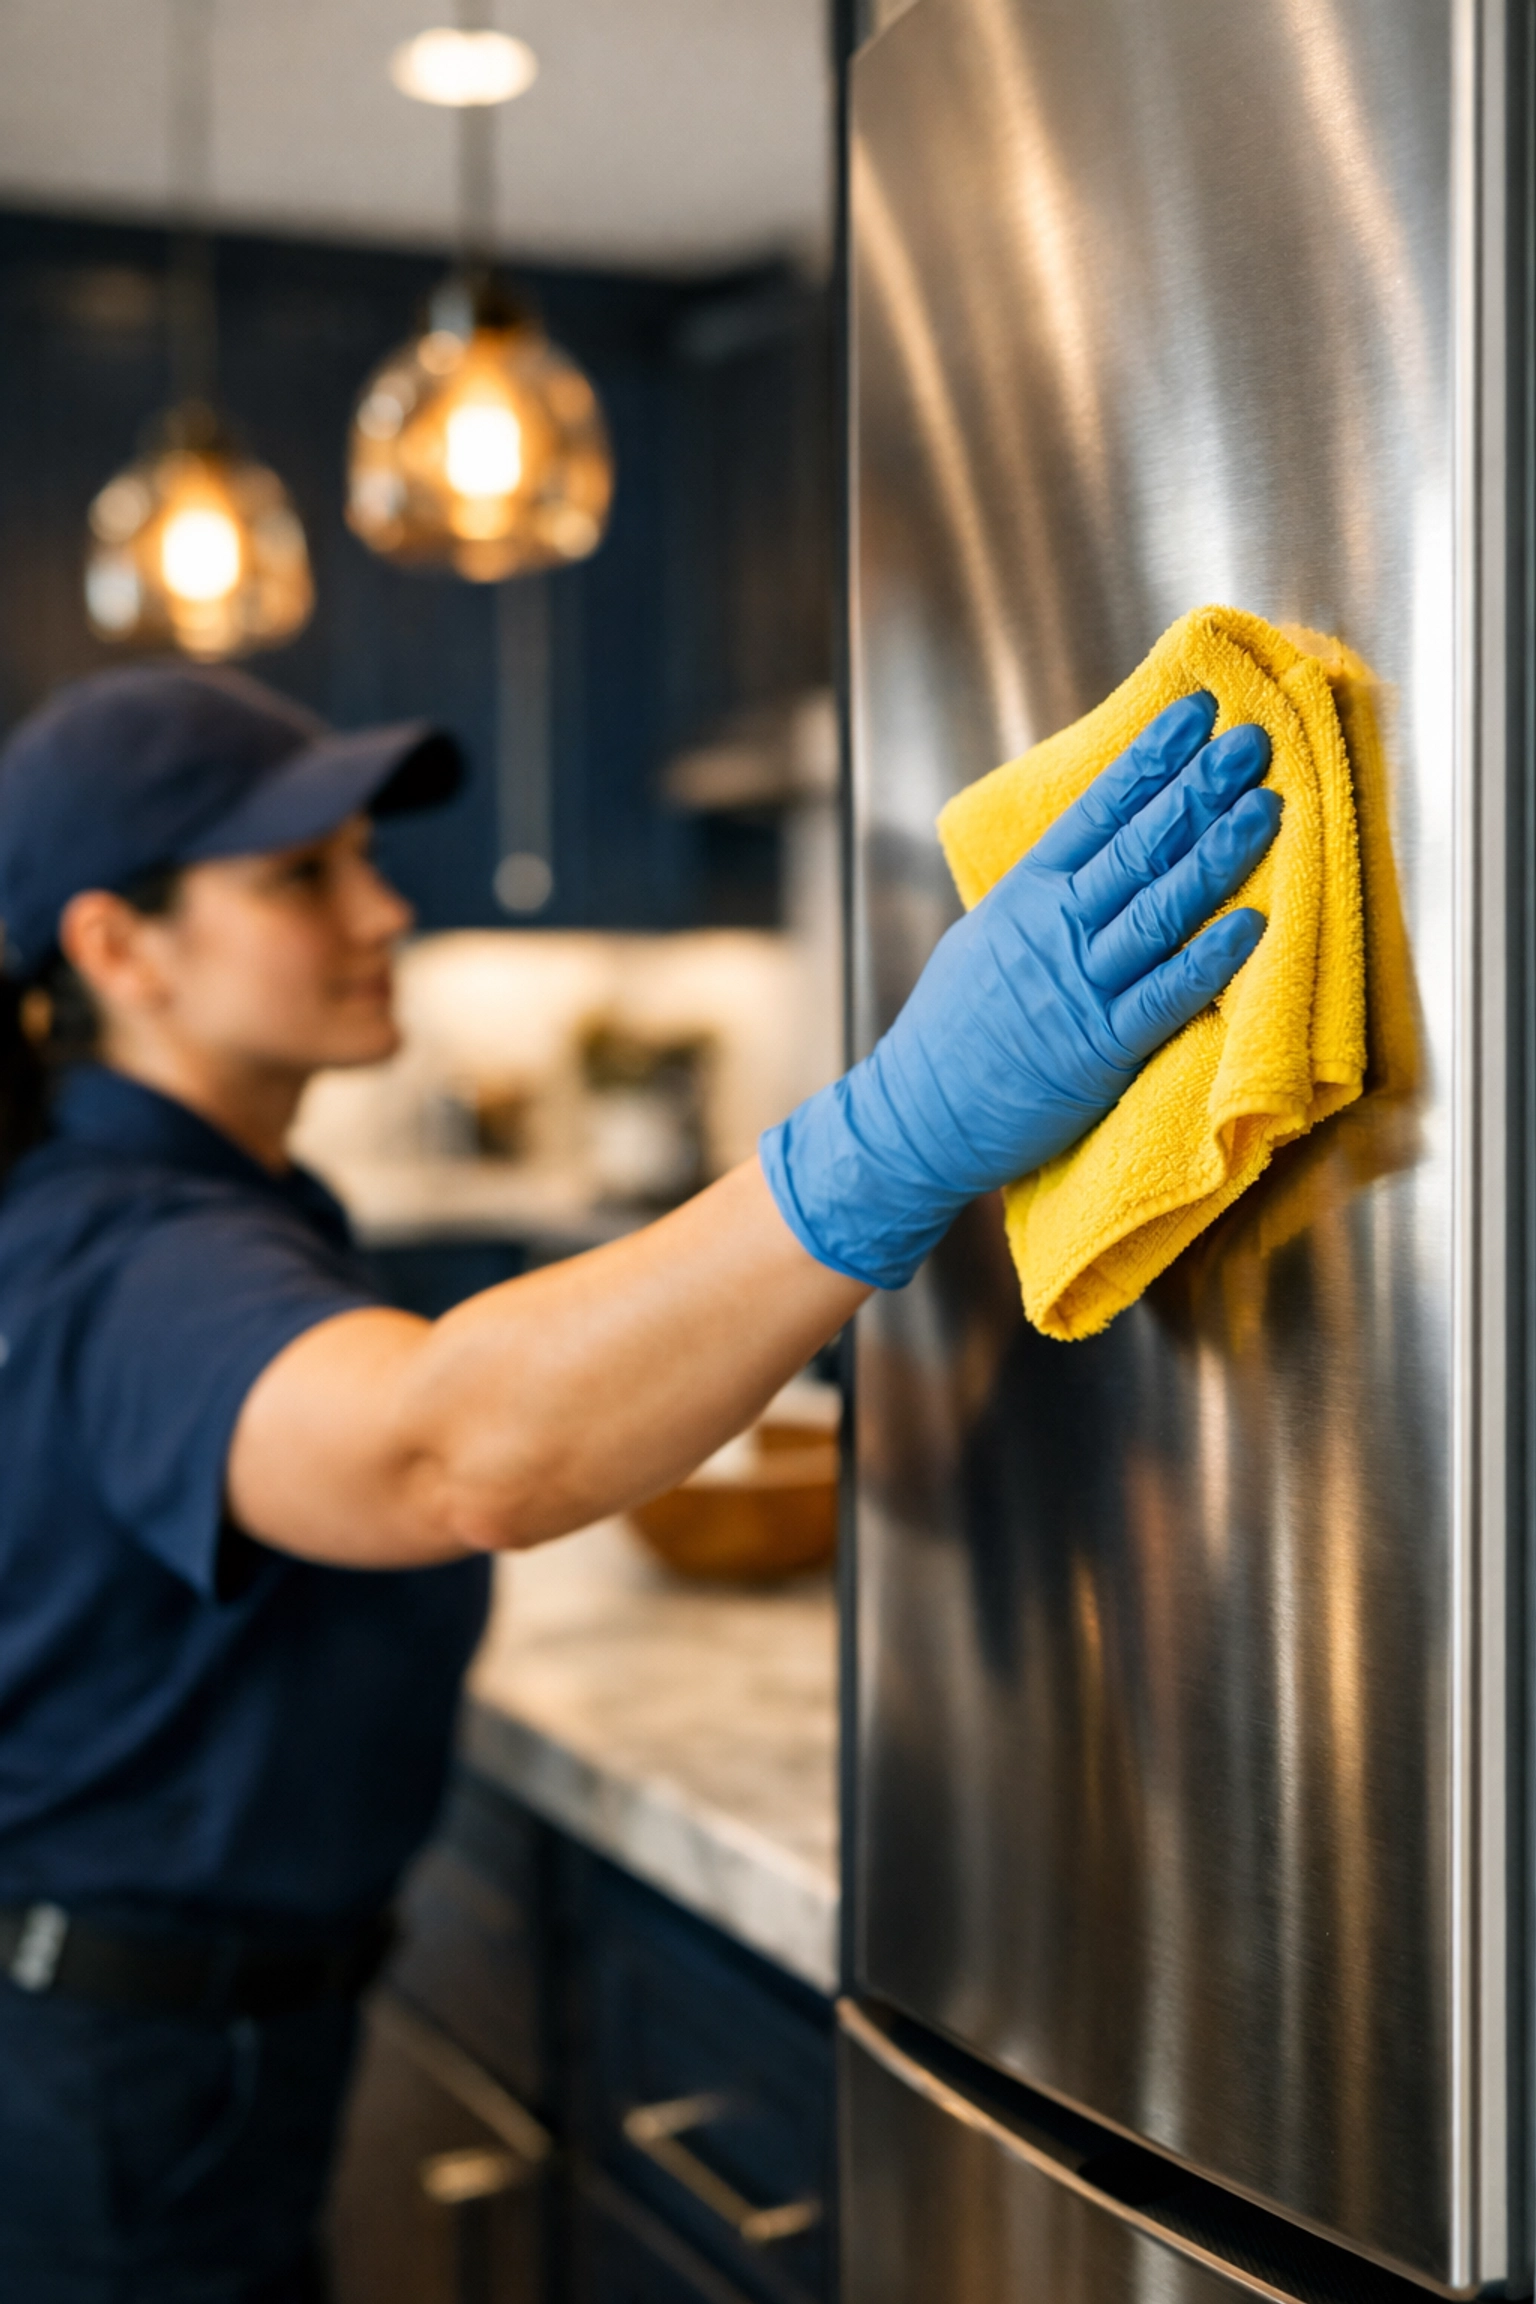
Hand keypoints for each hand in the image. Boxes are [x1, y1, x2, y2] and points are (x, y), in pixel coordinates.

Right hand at [760, 691, 1280, 1288]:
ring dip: (1216, 856)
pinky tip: (1253, 924)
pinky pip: (1163, 997)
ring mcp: (1077, 988)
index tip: (1197, 713)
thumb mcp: (986, 936)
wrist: (918, 1116)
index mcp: (1026, 895)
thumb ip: (1044, 895)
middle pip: (1137, 848)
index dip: (1150, 759)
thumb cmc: (955, 1028)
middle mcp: (1053, 931)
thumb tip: (1100, 849)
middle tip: (1251, 743)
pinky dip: (1208, 960)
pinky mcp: (1098, 1050)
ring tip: (1265, 807)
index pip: (1097, 811)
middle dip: (1198, 791)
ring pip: (1157, 910)